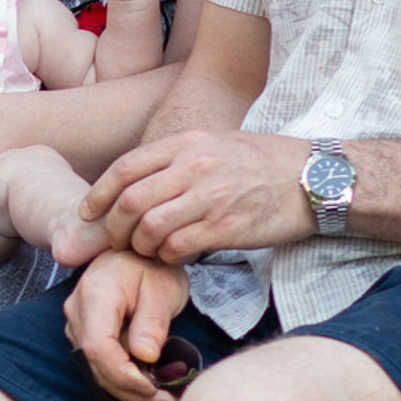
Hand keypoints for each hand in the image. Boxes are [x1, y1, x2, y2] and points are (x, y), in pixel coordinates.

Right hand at [63, 250, 193, 400]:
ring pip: (97, 370)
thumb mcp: (162, 288)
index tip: (153, 389)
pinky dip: (126, 381)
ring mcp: (77, 325)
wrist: (136, 252)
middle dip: (132, 392)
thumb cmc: (152, 266)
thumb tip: (145, 356)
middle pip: (96, 365)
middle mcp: (77, 312)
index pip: (98, 347)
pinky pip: (101, 365)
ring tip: (165, 400)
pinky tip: (152, 388)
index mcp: (95, 296)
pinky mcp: (85, 335)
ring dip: (130, 392)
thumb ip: (152, 322)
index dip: (124, 375)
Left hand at [80, 130, 317, 261]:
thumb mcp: (214, 143)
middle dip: (113, 228)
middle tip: (114, 241)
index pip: (125, 168)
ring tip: (145, 250)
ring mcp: (210, 197)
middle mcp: (194, 167)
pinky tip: (173, 256)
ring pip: (148, 228)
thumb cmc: (261, 163)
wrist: (312, 179)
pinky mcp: (225, 227)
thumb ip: (174, 159)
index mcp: (186, 143)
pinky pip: (177, 248)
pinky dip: (166, 257)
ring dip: (139, 246)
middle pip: (129, 202)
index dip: (98, 194)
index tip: (88, 213)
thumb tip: (134, 181)